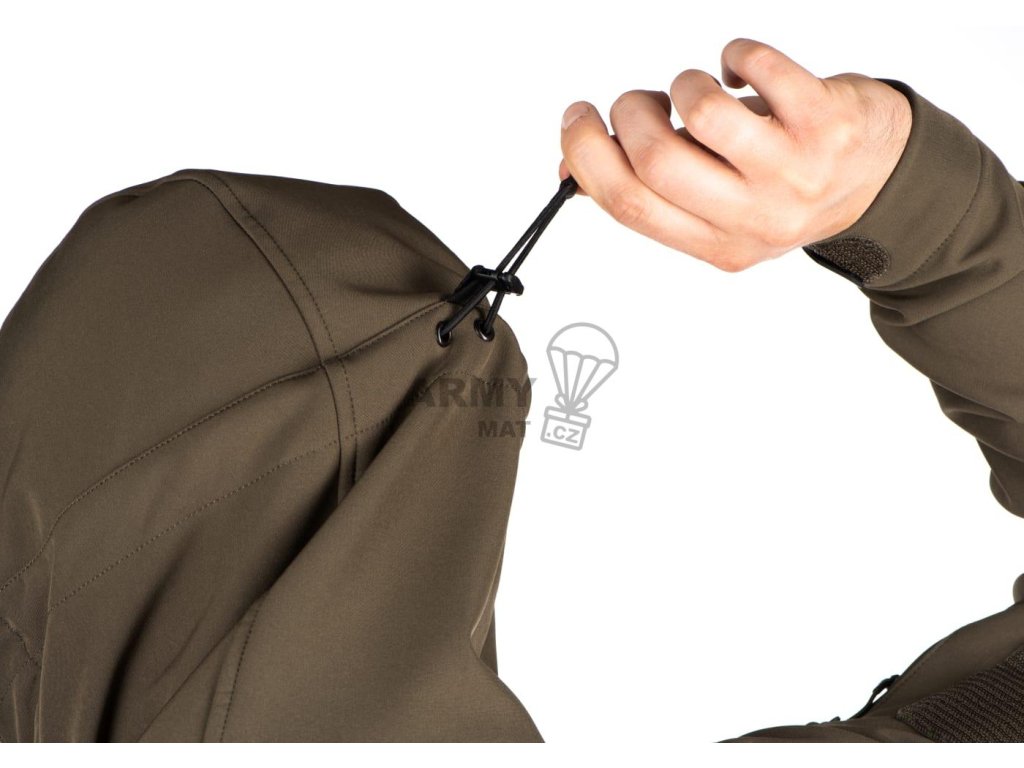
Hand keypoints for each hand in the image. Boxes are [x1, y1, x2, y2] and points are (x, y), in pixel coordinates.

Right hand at [558, 38, 911, 271]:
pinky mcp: (826, 121)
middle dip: (630, 113)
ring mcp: (792, 171)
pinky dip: (736, 55)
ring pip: (702, 113)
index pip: (628, 204)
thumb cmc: (786, 188)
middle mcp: (753, 218)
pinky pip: (758, 67)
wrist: (884, 182)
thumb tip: (572, 165)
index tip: (577, 118)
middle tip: (642, 102)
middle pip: (655, 161)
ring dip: (681, 84)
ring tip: (697, 89)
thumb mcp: (717, 210)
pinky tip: (743, 70)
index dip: (585, 153)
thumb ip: (652, 192)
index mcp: (715, 244)